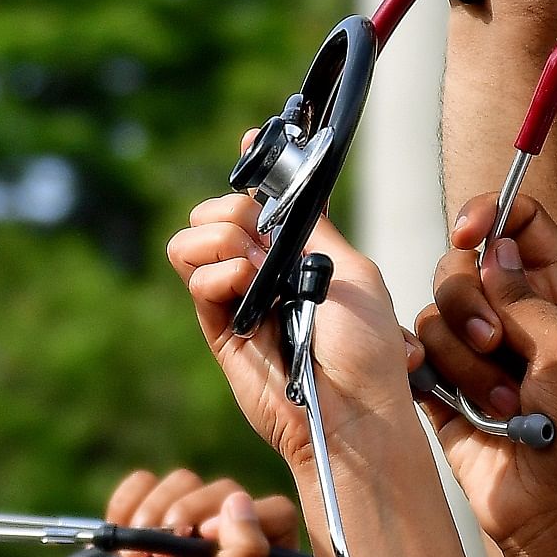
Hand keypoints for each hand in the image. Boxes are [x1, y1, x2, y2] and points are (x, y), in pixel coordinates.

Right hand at [166, 192, 411, 470]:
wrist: (353, 410)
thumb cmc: (366, 347)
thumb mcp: (351, 269)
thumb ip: (311, 226)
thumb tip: (280, 188)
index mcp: (297, 253)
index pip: (259, 200)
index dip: (252, 170)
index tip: (252, 146)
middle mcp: (261, 271)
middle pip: (215, 212)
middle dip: (235, 211)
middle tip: (265, 240)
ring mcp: (236, 298)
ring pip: (190, 240)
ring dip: (223, 240)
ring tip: (258, 270)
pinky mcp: (217, 328)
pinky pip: (195, 278)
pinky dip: (220, 272)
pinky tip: (250, 288)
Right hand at [412, 197, 556, 556]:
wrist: (556, 521)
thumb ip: (530, 295)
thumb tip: (490, 253)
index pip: (523, 224)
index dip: (493, 215)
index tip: (471, 233)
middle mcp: (516, 318)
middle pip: (463, 264)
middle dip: (472, 304)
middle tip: (498, 345)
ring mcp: (478, 353)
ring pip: (436, 312)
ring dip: (466, 361)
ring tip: (502, 405)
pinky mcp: (443, 387)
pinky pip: (416, 353)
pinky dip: (431, 374)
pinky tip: (460, 406)